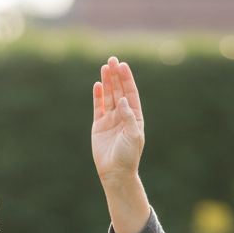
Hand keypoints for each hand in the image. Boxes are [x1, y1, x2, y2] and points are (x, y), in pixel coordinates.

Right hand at [91, 57, 144, 182]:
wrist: (115, 172)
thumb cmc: (128, 155)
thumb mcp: (133, 136)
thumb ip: (128, 117)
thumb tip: (122, 100)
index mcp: (135, 117)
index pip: (131, 94)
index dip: (127, 80)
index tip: (123, 66)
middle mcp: (123, 116)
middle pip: (119, 91)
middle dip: (116, 76)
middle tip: (112, 60)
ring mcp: (110, 120)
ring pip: (109, 96)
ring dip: (107, 82)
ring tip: (105, 67)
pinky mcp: (98, 125)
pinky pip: (98, 107)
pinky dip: (98, 96)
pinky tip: (98, 85)